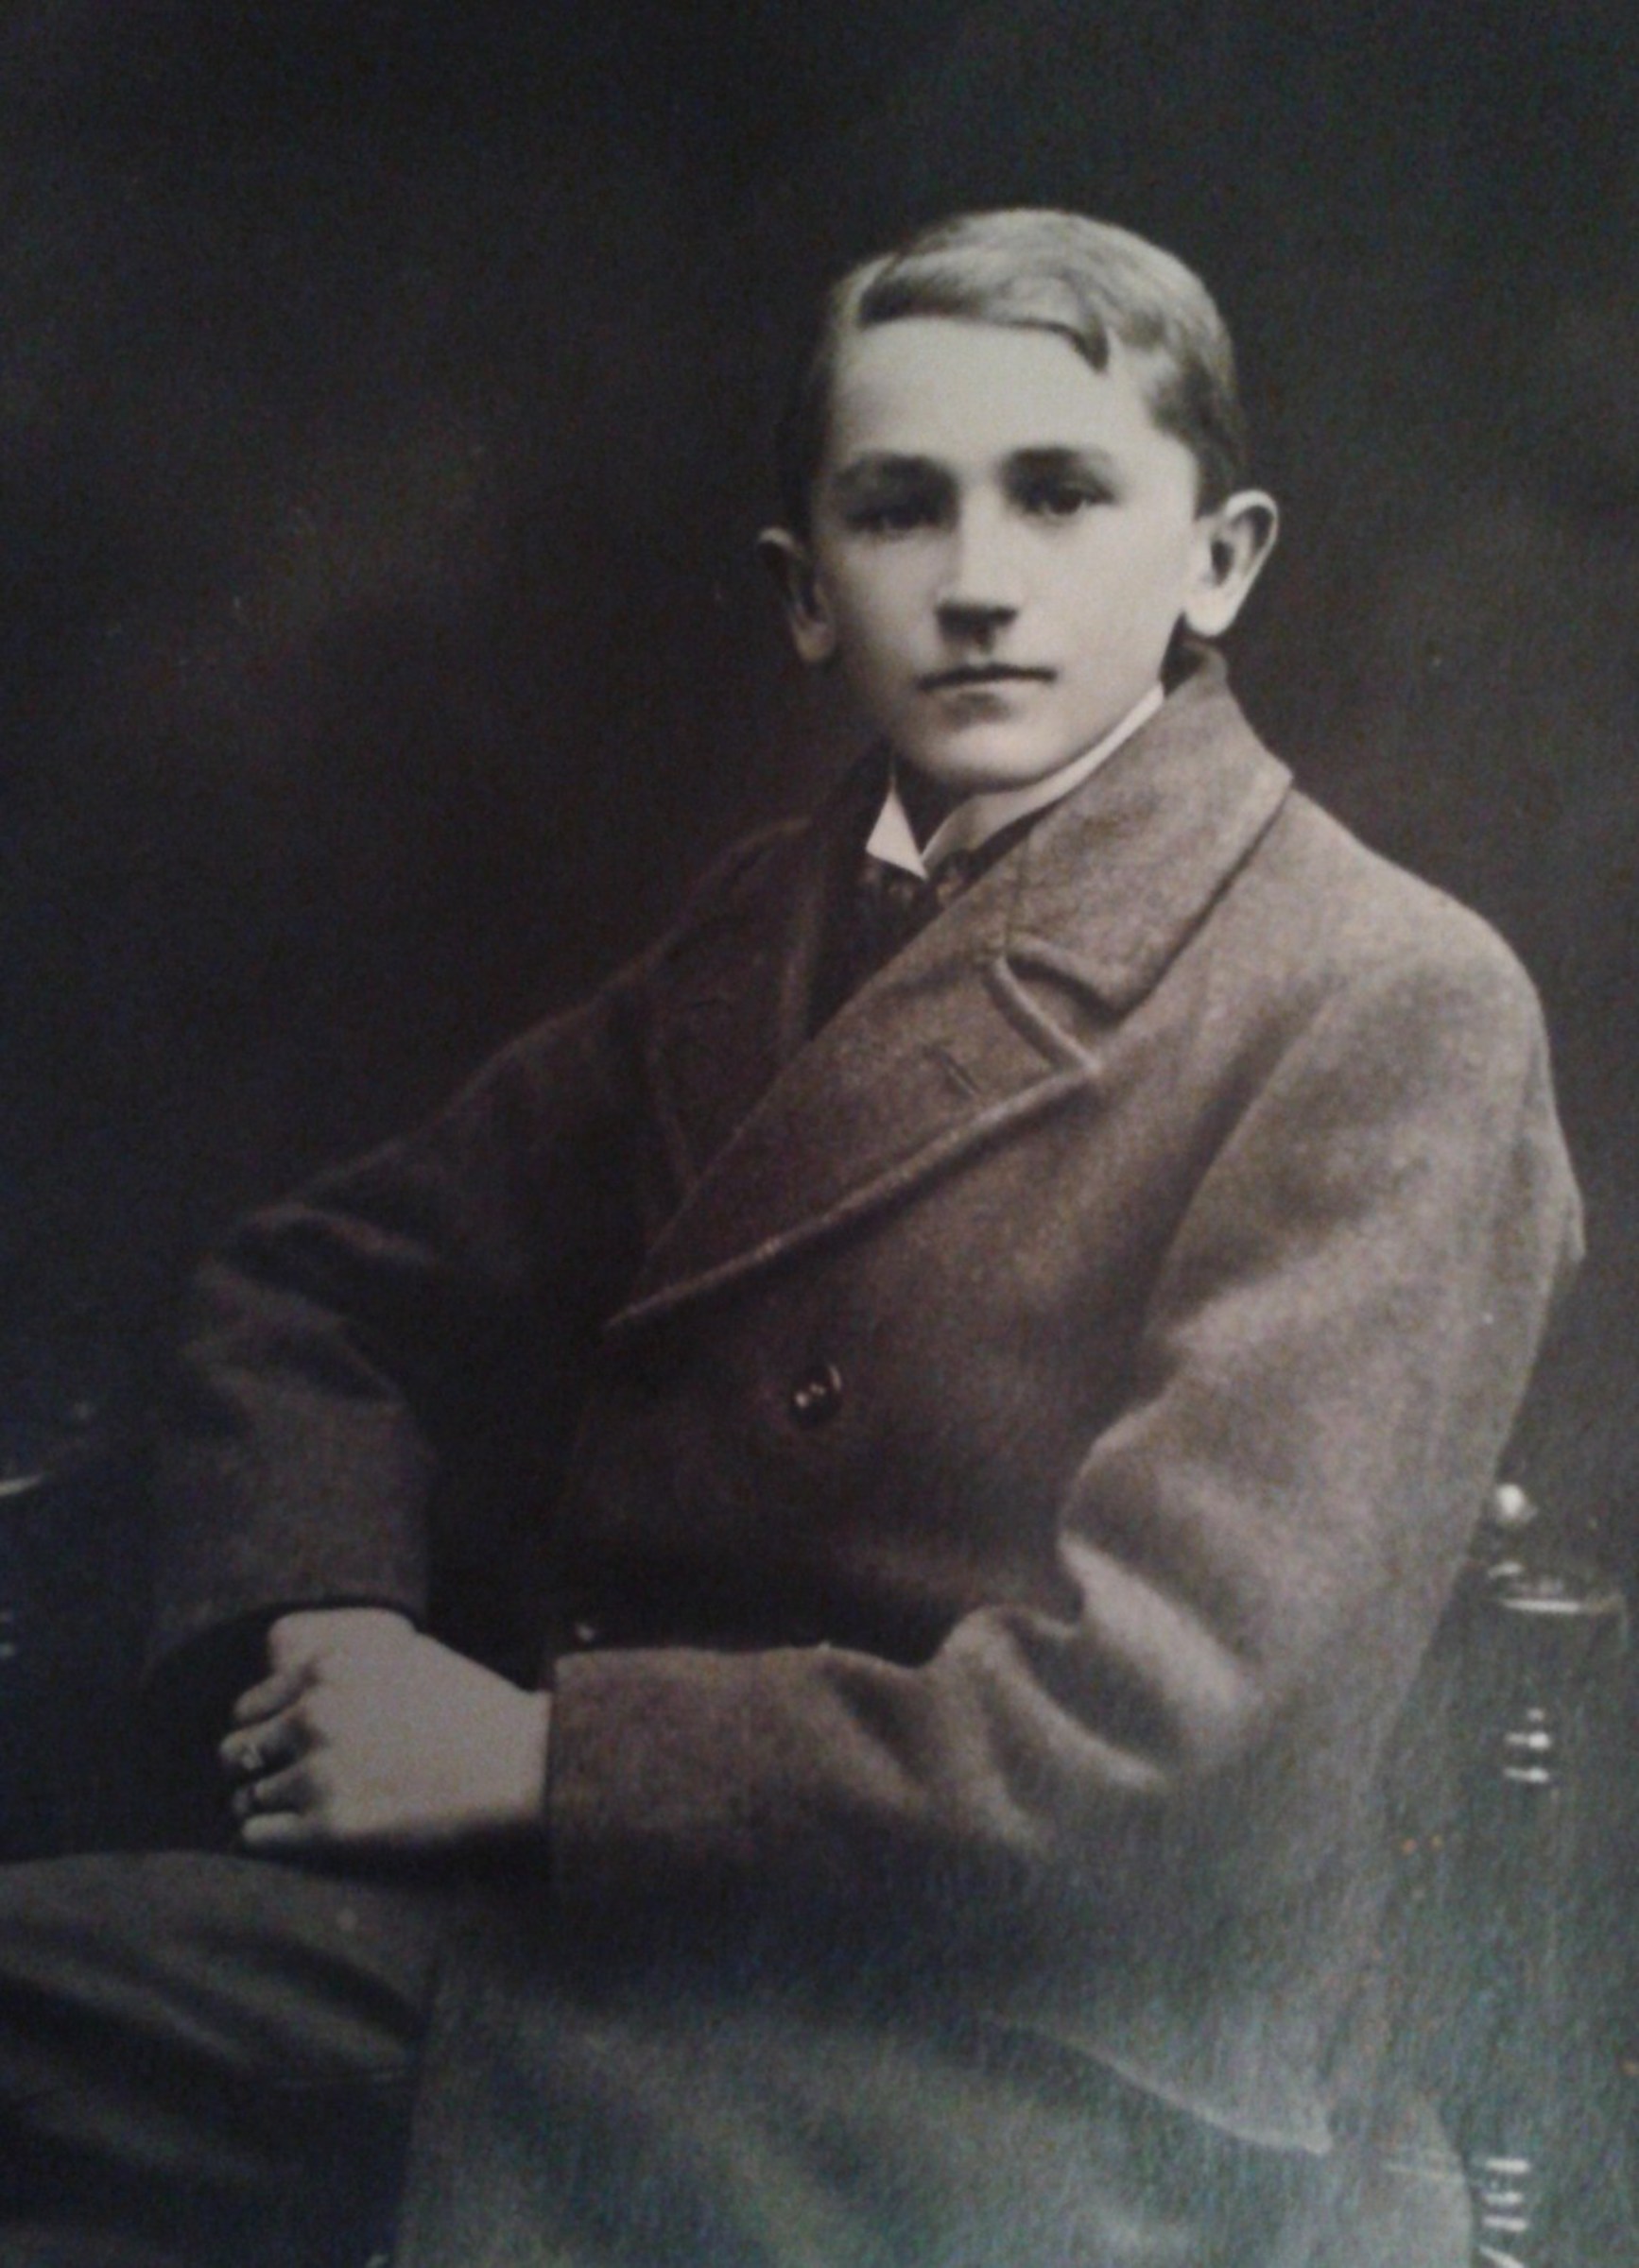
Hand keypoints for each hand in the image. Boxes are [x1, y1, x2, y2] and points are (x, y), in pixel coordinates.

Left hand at [218, 1608, 550, 1856]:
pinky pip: (256, 1837)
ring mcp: (317, 1772)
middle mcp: (312, 1716)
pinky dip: (269, 1839)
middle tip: (276, 1783)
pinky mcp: (329, 1828)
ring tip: (296, 1814)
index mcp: (327, 1669)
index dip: (261, 1729)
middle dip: (252, 1768)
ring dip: (264, 1807)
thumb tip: (306, 1680)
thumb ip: (346, 1663)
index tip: (277, 1747)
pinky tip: (297, 1837)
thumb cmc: (473, 1708)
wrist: (517, 1763)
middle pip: (235, 1752)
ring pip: (246, 1797)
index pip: (247, 1706)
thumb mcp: (405, 1654)